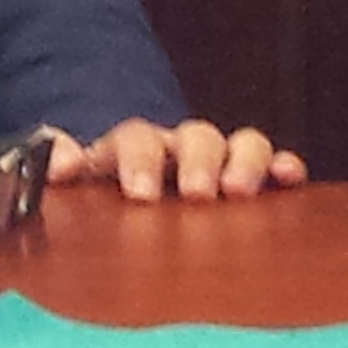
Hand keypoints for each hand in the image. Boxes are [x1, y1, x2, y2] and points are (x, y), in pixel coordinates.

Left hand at [47, 118, 309, 202]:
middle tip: (197, 194)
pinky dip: (283, 165)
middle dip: (198, 161)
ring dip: (244, 161)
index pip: (137, 138)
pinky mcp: (252, 181)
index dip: (138, 160)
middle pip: (195, 136)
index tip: (140, 194)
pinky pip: (274, 165)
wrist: (132, 211)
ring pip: (240, 143)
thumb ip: (59, 170)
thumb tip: (58, 165)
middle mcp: (180, 150)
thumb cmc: (105, 205)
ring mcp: (220, 162)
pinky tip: (289, 178)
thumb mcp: (77, 190)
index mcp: (134, 151)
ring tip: (238, 192)